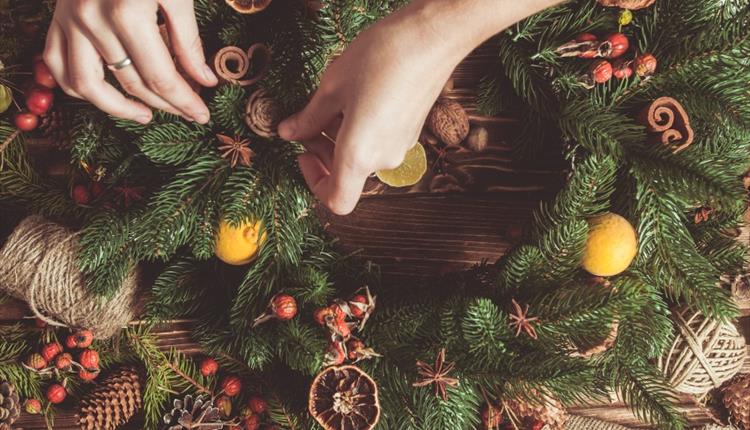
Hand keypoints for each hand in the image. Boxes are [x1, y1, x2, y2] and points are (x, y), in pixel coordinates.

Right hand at [44, 0, 217, 123]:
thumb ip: (188, 40)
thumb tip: (204, 81)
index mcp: (128, 14)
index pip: (161, 77)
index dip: (184, 101)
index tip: (202, 115)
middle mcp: (93, 21)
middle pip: (132, 83)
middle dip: (165, 104)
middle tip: (187, 110)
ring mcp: (70, 21)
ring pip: (88, 85)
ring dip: (118, 107)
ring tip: (145, 115)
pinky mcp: (58, 19)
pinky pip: (58, 66)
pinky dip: (79, 88)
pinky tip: (107, 95)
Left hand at [279, 4, 456, 214]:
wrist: (432, 37)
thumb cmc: (380, 59)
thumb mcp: (332, 87)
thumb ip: (308, 118)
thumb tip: (289, 132)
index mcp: (359, 156)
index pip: (336, 201)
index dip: (314, 183)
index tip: (304, 153)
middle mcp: (383, 159)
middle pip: (347, 174)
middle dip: (322, 151)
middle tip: (307, 120)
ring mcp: (401, 146)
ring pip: (362, 156)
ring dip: (340, 138)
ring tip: (330, 101)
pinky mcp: (412, 131)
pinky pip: (378, 142)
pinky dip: (360, 129)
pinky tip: (354, 95)